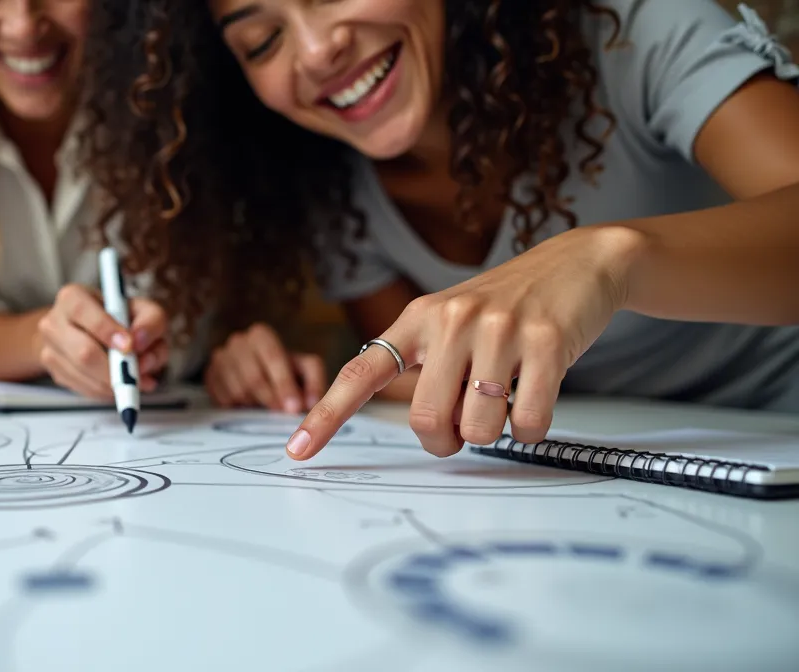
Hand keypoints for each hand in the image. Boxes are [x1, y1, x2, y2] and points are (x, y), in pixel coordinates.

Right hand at [35, 284, 168, 398]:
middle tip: (138, 376)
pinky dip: (107, 391)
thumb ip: (150, 321)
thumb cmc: (120, 318)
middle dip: (115, 369)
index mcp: (72, 297)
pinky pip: (83, 389)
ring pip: (84, 375)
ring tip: (136, 379)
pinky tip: (119, 382)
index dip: (107, 331)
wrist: (91, 330)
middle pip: (83, 353)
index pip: (83, 312)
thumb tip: (139, 342)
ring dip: (115, 383)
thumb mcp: (143, 310)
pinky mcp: (55, 373)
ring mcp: (50, 349)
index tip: (129, 347)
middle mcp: (54, 322)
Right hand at [205, 323, 325, 413]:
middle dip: (271, 399)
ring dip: (256, 405)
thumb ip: (314, 382)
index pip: (272, 357)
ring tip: (266, 407)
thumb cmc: (284, 370)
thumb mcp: (305, 369)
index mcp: (261, 335)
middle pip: (253, 378)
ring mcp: (220, 359)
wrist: (256, 369)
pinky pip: (223, 400)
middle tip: (282, 414)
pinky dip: (239, 407)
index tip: (294, 407)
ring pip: (238, 392)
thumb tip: (311, 403)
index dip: (284, 384)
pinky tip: (249, 405)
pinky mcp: (209, 376)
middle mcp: (237, 342)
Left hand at [288, 226, 642, 459]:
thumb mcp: (450, 320)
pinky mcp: (547, 343)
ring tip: (505, 398)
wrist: (578, 264)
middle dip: (444, 441)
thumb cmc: (507, 306)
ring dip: (492, 433)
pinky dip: (530, 428)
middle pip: (425, 421)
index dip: (326, 415)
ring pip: (477, 429)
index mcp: (418, 318)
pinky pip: (527, 423)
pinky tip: (536, 396)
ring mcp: (499, 330)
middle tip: (462, 425)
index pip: (360, 373)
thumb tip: (420, 427)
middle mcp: (451, 320)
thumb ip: (424, 363)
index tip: (297, 451)